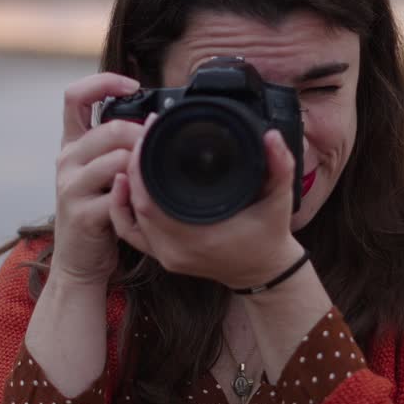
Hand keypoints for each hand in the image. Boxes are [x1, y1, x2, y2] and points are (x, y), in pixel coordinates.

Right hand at [50, 72, 144, 284]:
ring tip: (153, 176)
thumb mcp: (101, 172)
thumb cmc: (99, 212)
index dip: (104, 83)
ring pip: (117, 158)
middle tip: (160, 147)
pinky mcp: (82, 213)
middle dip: (143, 135)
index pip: (74, 96)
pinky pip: (118, 194)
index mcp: (71, 145)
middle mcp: (66, 160)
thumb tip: (153, 119)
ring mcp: (70, 186)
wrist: (79, 261)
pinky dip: (136, 194)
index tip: (132, 86)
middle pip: (110, 128)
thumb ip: (116, 146)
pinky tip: (142, 200)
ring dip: (143, 165)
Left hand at [109, 119, 304, 289]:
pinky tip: (123, 186)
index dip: (141, 165)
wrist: (264, 269)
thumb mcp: (280, 199)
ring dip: (129, 184)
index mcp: (200, 236)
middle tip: (143, 134)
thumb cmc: (269, 235)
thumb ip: (280, 166)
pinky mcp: (165, 256)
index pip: (150, 199)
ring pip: (132, 216)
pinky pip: (133, 233)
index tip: (149, 134)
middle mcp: (177, 249)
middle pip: (137, 204)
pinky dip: (124, 210)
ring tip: (136, 152)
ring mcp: (167, 255)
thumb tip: (272, 137)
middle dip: (134, 166)